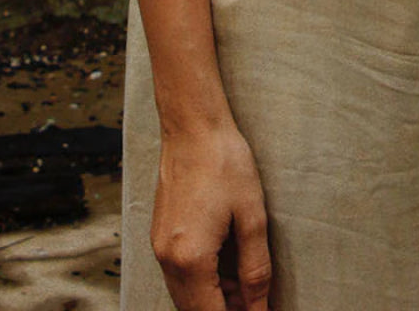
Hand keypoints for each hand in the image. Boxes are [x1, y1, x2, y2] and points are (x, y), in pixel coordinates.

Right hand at [152, 118, 271, 309]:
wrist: (193, 126)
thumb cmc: (224, 162)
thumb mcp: (251, 216)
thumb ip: (255, 269)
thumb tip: (259, 306)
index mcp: (191, 258)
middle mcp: (168, 258)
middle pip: (193, 310)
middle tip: (254, 300)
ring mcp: (158, 247)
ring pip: (184, 296)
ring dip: (212, 299)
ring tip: (244, 284)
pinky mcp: (158, 235)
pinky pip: (177, 275)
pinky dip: (199, 282)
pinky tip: (223, 266)